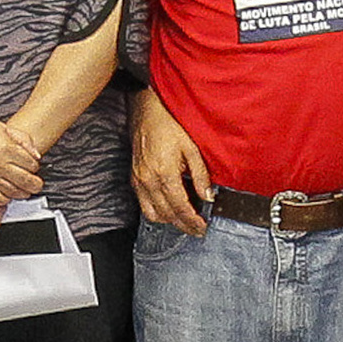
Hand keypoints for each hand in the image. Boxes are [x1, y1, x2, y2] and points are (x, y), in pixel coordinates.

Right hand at [132, 89, 214, 234]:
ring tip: (184, 222)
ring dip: (170, 221)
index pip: (180, 206)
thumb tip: (208, 196)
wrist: (146, 112)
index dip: (192, 221)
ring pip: (153, 213)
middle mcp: (148, 179)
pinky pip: (143, 205)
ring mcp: (139, 180)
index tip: (202, 227)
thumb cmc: (168, 125)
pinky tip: (168, 211)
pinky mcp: (134, 178)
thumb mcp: (191, 148)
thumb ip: (200, 175)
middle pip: (167, 214)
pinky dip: (156, 213)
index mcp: (164, 172)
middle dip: (183, 225)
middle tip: (197, 229)